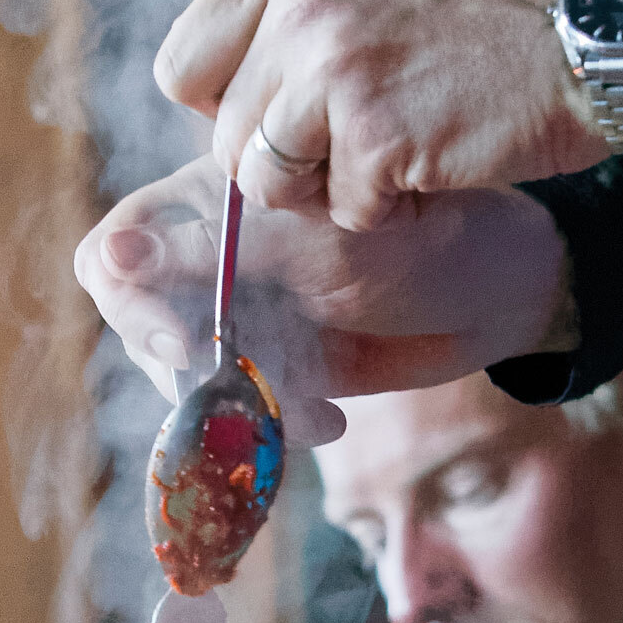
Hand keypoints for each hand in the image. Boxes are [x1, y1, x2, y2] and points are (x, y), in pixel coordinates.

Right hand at [73, 157, 571, 442]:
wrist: (510, 292)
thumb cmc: (432, 233)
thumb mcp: (323, 245)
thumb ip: (219, 252)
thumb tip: (111, 253)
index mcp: (214, 197)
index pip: (117, 249)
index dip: (132, 304)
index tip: (188, 347)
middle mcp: (214, 252)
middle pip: (140, 324)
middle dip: (191, 373)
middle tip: (250, 398)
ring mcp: (242, 310)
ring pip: (186, 377)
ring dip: (236, 407)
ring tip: (309, 413)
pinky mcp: (274, 359)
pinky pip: (234, 408)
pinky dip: (270, 426)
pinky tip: (328, 421)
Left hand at [155, 0, 594, 228]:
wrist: (596, 37)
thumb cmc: (494, 20)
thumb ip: (299, 16)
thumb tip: (229, 84)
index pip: (183, 63)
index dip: (222, 110)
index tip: (276, 121)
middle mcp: (299, 10)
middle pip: (224, 139)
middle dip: (282, 168)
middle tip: (354, 152)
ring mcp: (333, 71)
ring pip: (267, 184)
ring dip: (330, 193)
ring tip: (394, 159)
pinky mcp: (374, 134)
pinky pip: (343, 211)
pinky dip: (390, 212)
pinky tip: (434, 168)